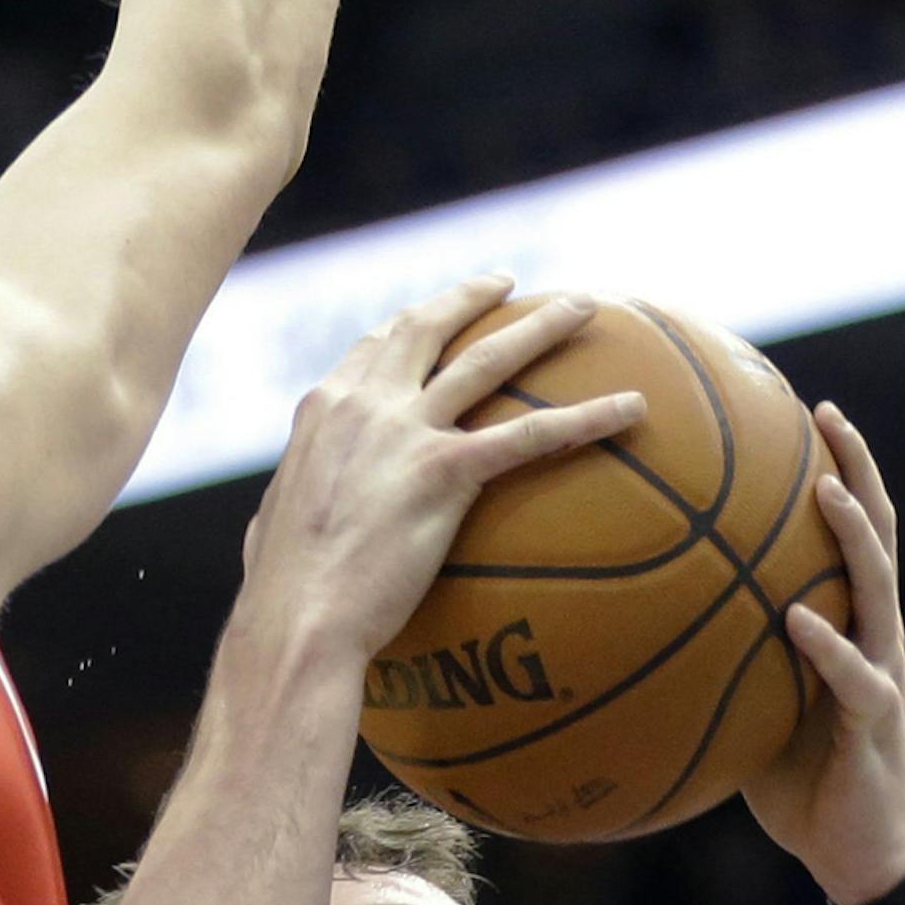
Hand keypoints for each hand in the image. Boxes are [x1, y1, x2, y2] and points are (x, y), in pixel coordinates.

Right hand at [228, 279, 644, 672]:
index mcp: (324, 409)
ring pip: (488, 359)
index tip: (434, 317)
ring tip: (581, 307)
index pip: (373, 349)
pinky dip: (588, 416)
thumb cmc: (281, 598)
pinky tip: (631, 408)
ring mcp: (406, 431)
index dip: (409, 328)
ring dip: (541, 327)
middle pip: (428, 328)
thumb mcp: (274, 533)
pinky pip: (533, 435)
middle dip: (471, 297)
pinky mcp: (444, 471)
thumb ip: (296, 509)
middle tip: (508, 284)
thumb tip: (289, 530)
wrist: (296, 619)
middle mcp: (366, 403)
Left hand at [744, 403, 904, 904]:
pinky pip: (853, 675)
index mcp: (849, 625)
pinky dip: (825, 645)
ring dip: (854, 534)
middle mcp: (874, 635)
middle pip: (878, 532)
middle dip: (856, 468)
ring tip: (825, 489)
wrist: (859, 853)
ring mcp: (881, 672)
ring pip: (876, 586)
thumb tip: (642, 632)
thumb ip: (725, 663)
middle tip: (826, 414)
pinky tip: (797, 619)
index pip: (850, 532)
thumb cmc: (803, 785)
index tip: (803, 411)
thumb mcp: (755, 711)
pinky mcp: (876, 721)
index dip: (834, 469)